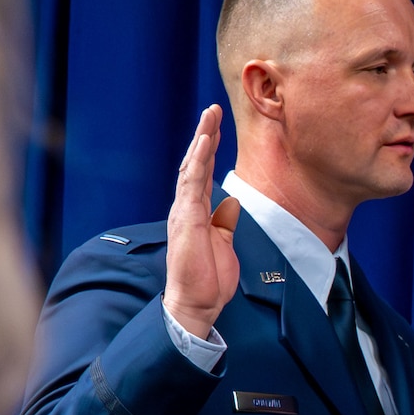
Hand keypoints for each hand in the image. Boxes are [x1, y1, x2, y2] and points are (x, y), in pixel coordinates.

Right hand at [162, 103, 240, 338]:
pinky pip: (192, 182)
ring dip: (201, 138)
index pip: (202, 174)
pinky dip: (198, 159)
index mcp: (195, 213)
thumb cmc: (208, 280)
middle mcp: (186, 207)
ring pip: (191, 165)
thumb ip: (223, 223)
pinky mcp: (186, 217)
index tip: (216, 129)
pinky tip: (204, 140)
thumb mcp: (223, 244)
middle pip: (194, 163)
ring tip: (210, 115)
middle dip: (204, 136)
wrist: (197, 303)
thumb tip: (228, 206)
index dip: (209, 151)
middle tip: (212, 111)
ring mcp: (184, 210)